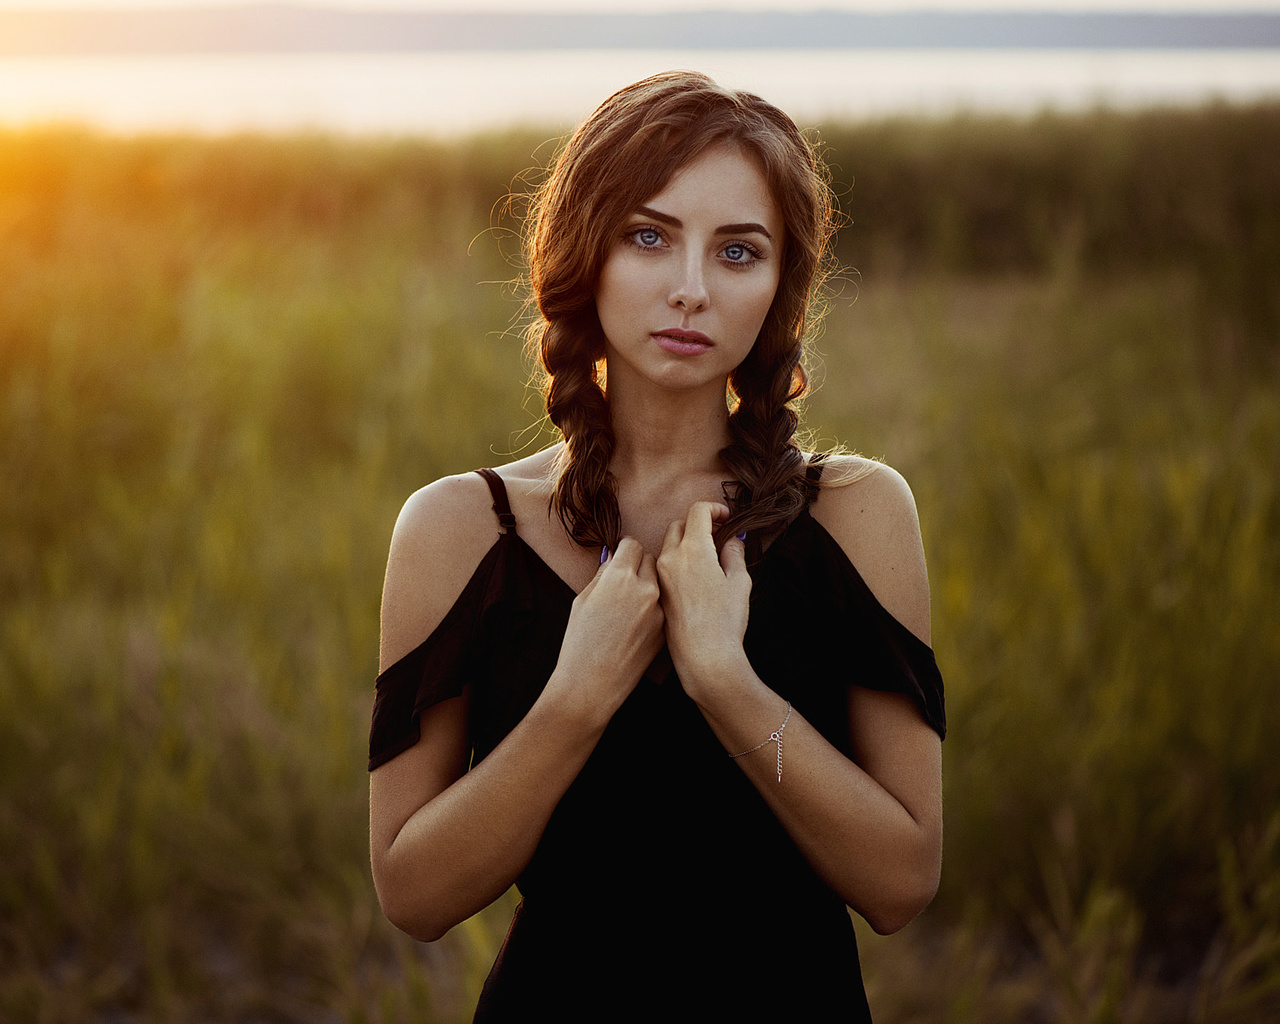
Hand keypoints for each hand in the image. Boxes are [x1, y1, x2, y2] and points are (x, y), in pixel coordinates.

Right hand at [547, 538, 665, 723]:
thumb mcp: (582, 600)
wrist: (592, 684)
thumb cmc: (579, 642)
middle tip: (624, 581)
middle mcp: (644, 588)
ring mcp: (658, 610)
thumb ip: (602, 575)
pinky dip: (652, 609)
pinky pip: (661, 607)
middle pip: (650, 559)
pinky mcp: (665, 629)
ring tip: (629, 606)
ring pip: (659, 584)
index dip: (624, 550)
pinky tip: (635, 626)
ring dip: (647, 587)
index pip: (632, 544)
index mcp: (619, 577)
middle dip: (637, 565)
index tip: (620, 557)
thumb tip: (614, 558)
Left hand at [656, 501, 751, 695]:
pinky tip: (693, 580)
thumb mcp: (739, 582)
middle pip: (679, 525)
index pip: (697, 511)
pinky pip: (663, 567)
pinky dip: (677, 563)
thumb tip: (731, 540)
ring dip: (685, 544)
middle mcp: (671, 558)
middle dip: (697, 525)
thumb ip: (734, 554)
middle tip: (717, 536)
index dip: (714, 509)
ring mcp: (660, 576)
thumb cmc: (726, 620)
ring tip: (706, 560)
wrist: (704, 657)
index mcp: (693, 549)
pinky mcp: (656, 593)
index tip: (725, 517)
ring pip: (668, 546)